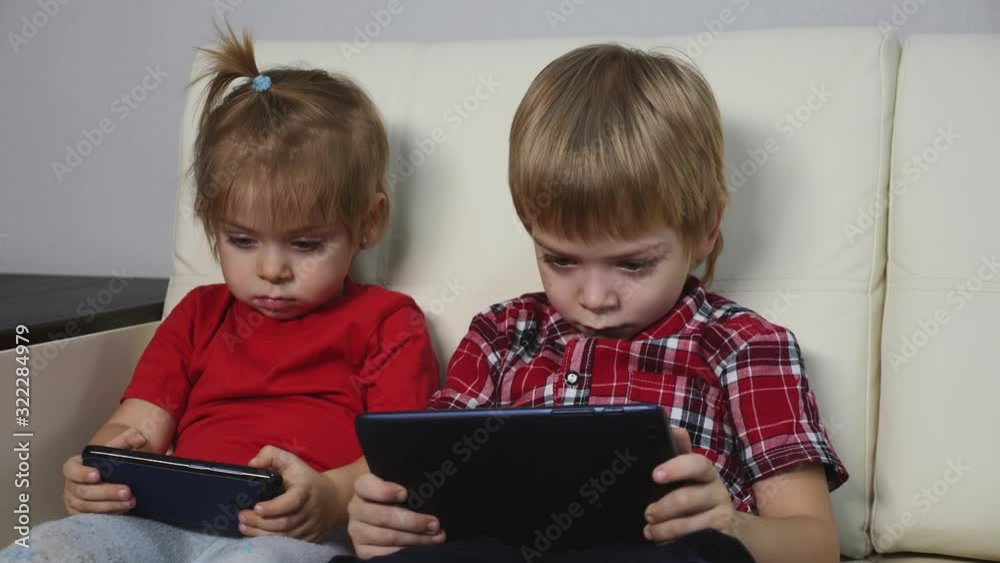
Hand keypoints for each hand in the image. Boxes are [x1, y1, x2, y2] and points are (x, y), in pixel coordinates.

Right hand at [63, 427, 147, 514]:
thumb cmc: (108, 462)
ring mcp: (74, 502)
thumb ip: (126, 440)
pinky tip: (123, 509)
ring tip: (130, 501)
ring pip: (88, 507)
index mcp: (74, 467)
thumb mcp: (116, 448)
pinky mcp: (81, 515)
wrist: (109, 476)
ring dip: (111, 505)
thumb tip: (139, 438)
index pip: (71, 470)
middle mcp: (71, 485)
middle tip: (127, 491)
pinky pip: (93, 518)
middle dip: (106, 492)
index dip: (82, 473)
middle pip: (84, 492)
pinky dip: (109, 514)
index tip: (97, 475)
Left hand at [239, 445, 336, 541]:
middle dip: (260, 522)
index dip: (274, 507)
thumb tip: (252, 465)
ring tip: (244, 526)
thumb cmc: (305, 478)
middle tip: (242, 516)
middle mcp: (309, 510)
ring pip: (285, 535)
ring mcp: (310, 526)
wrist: (333, 497)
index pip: (292, 501)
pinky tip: (256, 534)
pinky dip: (271, 541)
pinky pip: (289, 543)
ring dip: (261, 533)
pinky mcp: (310, 537)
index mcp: (305, 489)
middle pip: (284, 522)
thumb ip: (270, 455)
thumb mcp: (290, 460)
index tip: (257, 507)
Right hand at [347, 473, 445, 559]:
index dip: (385, 491)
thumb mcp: (396, 481)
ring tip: (435, 536)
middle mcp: (355, 508)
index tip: (404, 494)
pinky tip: (419, 549)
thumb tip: (430, 485)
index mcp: (362, 487)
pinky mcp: (362, 549)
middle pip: (382, 516)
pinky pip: (382, 554)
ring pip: (387, 537)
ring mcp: (357, 530)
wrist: (372, 512)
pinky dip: (404, 552)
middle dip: (412, 521)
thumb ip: (405, 480)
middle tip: (434, 523)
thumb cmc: (392, 492)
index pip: (367, 486)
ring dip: (415, 538)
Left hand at [643, 426, 737, 541]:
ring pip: (689, 524)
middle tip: (647, 513)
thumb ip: (679, 452)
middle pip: (687, 498)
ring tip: (650, 530)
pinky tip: (663, 541)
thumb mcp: (690, 474)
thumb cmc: (700, 494)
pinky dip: (675, 541)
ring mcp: (722, 516)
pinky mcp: (722, 537)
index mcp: (707, 473)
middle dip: (662, 507)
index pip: (697, 464)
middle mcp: (718, 492)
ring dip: (664, 528)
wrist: (729, 526)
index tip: (655, 475)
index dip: (676, 468)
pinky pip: (696, 539)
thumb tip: (674, 428)